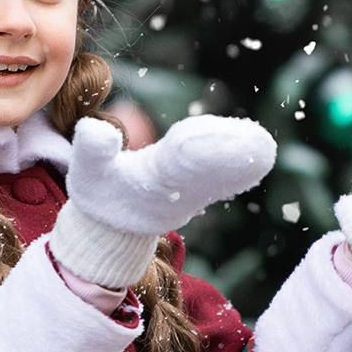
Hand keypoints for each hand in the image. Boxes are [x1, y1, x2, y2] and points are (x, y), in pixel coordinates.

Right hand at [65, 114, 276, 236]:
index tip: (213, 136)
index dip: (196, 150)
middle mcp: (176, 189)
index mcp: (147, 181)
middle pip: (206, 170)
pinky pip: (224, 178)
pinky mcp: (202, 189)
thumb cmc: (100, 193)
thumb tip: (96, 127)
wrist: (115, 224)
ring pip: (220, 176)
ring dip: (242, 162)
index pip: (175, 162)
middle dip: (230, 156)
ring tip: (265, 143)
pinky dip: (242, 168)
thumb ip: (91, 149)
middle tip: (262, 142)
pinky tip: (263, 150)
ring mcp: (193, 192)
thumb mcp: (87, 172)